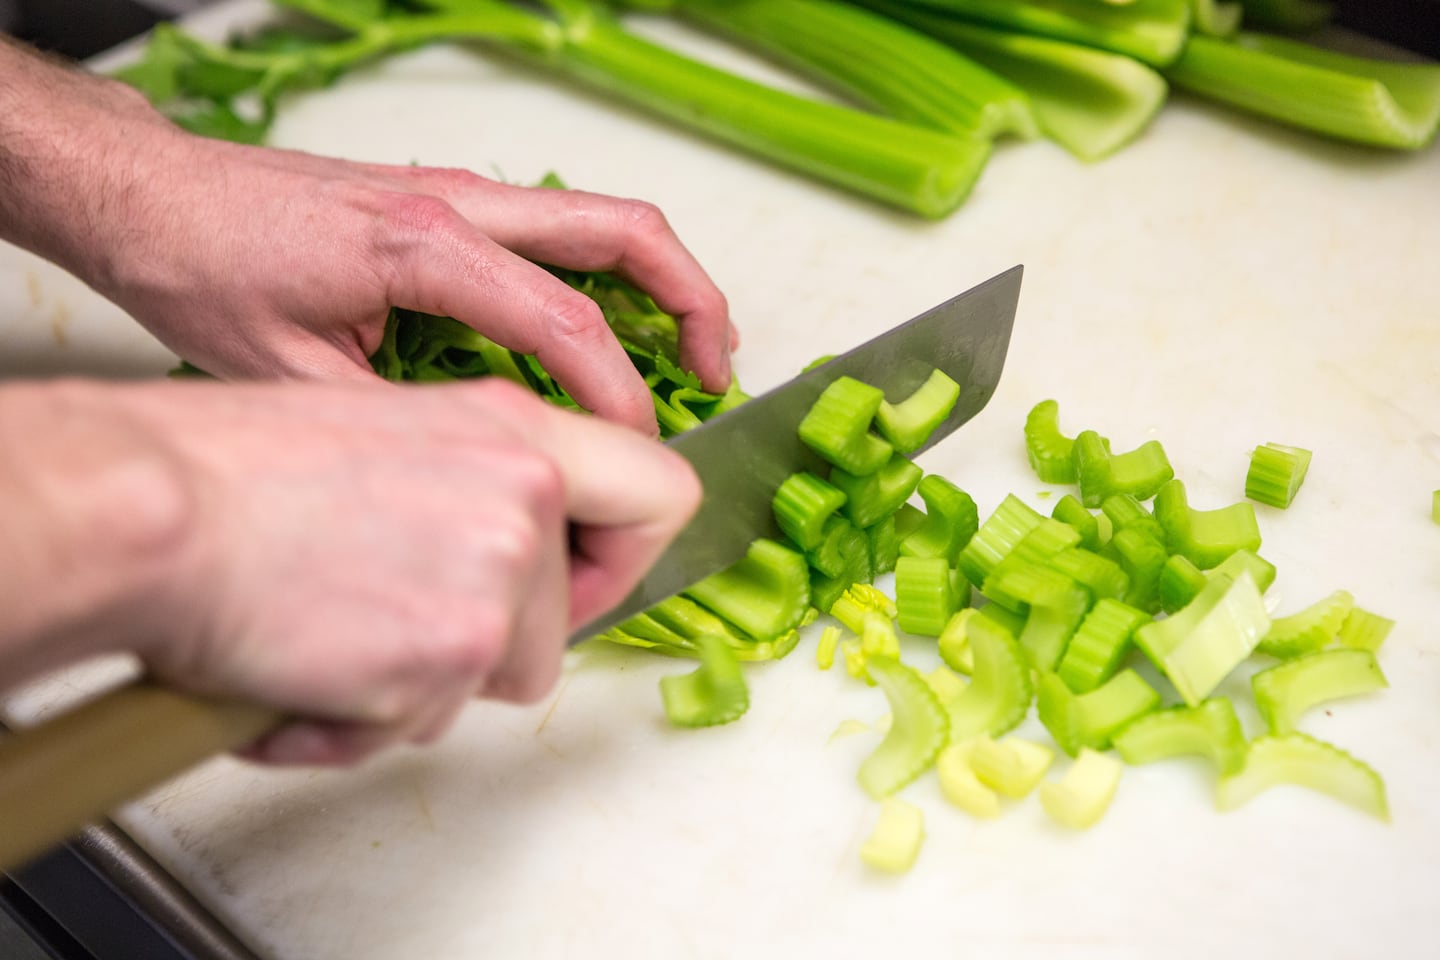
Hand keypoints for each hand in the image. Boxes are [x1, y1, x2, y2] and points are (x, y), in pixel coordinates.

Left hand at [0, 56, 734, 435]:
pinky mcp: (446, 202)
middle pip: (623, 233)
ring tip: (695, 349)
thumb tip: (481, 474)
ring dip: (663, 278)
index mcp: (426, 250)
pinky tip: (610, 326)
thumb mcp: (291, 377)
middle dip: (694, 300)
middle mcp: (457, 206)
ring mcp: (456, 194)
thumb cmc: (200, 269)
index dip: (620, 398)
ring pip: (602, 218)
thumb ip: (398, 424)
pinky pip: (560, 228)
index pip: (569, 323)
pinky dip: (610, 272)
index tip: (639, 454)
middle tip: (719, 372)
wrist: (148, 196)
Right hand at [7, 377, 699, 764]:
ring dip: (421, 683)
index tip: (584, 578)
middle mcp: (525, 497)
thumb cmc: (236, 468)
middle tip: (414, 626)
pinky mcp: (452, 653)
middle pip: (569, 620)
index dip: (628, 554)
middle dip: (496, 645)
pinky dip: (360, 720)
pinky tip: (304, 672)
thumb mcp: (395, 431)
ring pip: (498, 677)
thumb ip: (482, 480)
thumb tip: (521, 541)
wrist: (154, 509)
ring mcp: (497, 577)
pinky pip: (426, 723)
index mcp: (517, 431)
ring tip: (335, 637)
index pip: (661, 491)